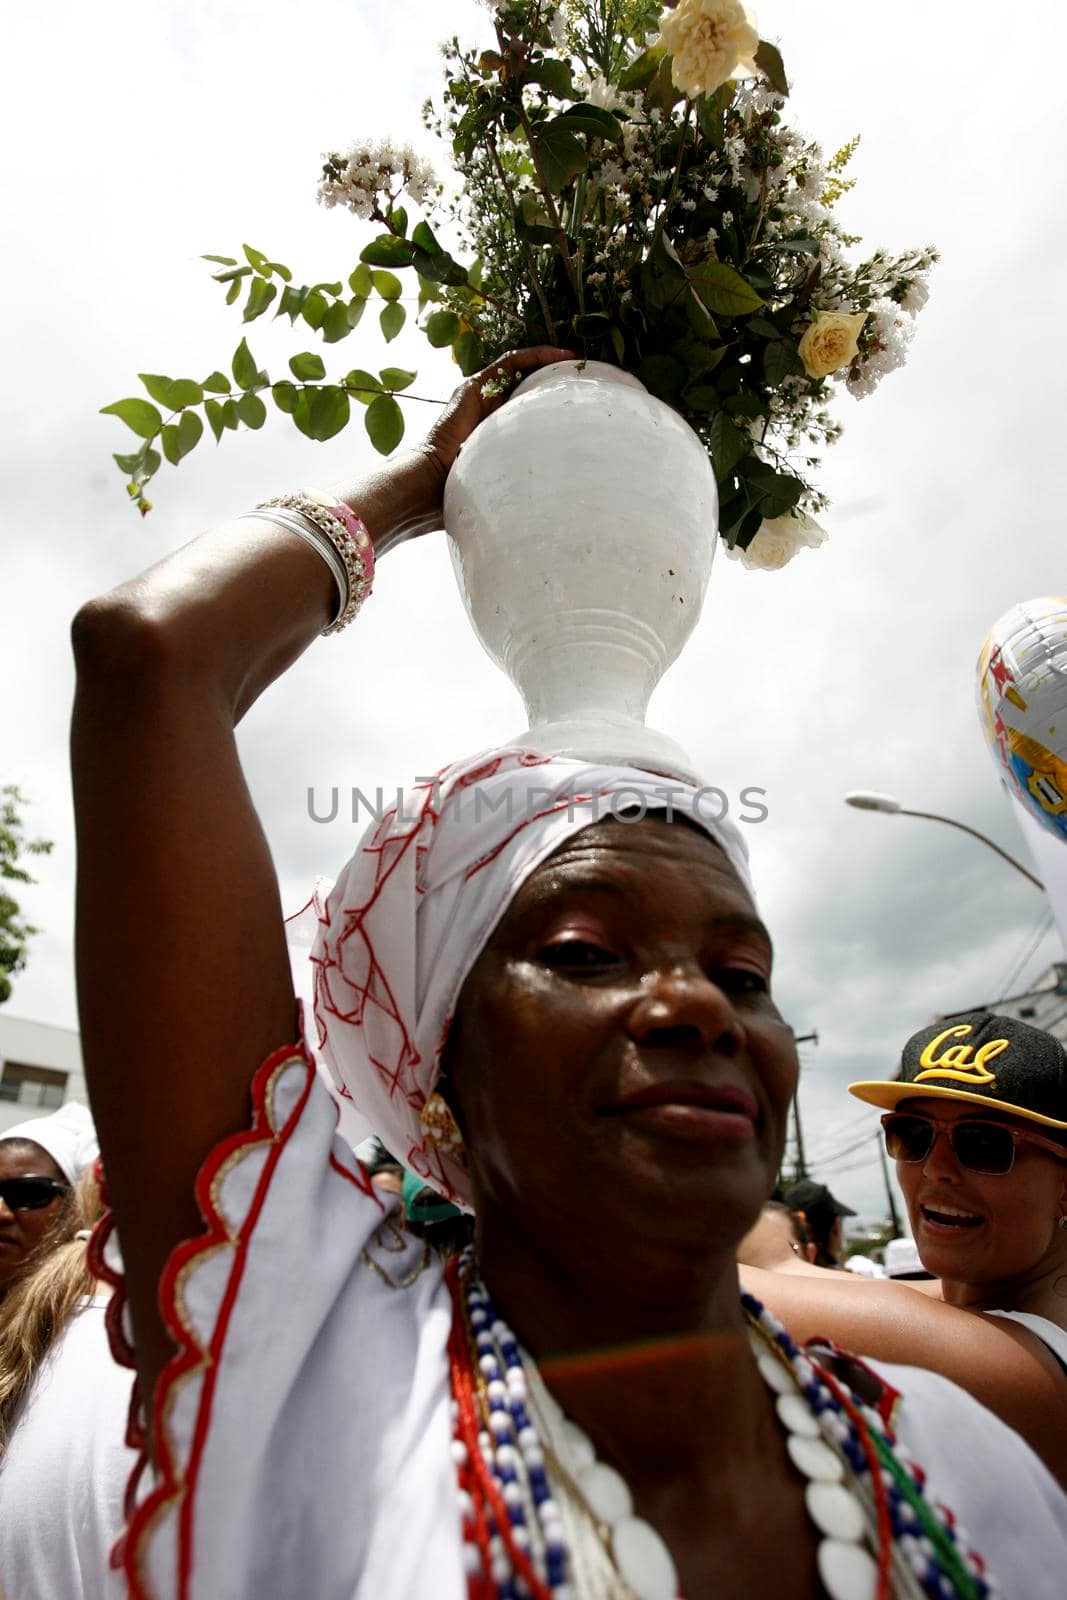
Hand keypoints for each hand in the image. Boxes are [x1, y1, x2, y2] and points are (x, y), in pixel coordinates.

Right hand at [330, 345, 574, 550]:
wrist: (430, 485)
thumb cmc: (464, 493)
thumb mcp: (504, 481)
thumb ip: (522, 480)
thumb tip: (560, 499)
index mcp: (494, 430)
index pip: (526, 404)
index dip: (553, 397)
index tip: (581, 398)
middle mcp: (486, 408)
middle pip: (525, 383)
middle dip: (555, 376)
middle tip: (586, 376)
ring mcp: (478, 395)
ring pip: (519, 368)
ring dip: (549, 360)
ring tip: (577, 360)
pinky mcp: (473, 387)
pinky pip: (510, 362)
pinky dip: (536, 356)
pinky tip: (560, 356)